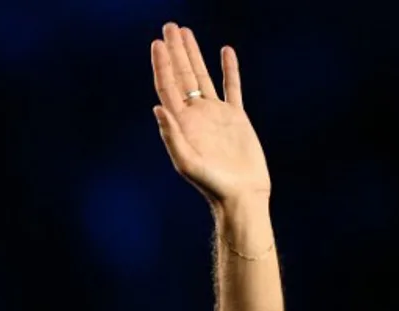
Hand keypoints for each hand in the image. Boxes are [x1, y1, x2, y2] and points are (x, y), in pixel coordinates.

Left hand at [150, 23, 270, 208]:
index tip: (157, 43)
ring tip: (186, 32)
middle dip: (174, 51)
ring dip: (194, 54)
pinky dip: (228, 69)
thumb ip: (171, 136)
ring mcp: (215, 114)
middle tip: (169, 27)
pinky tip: (224, 51)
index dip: (162, 64)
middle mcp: (195, 115)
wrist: (241, 195)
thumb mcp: (187, 163)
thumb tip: (157, 108)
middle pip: (182, 75)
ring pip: (202, 76)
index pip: (167, 87)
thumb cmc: (212, 185)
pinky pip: (231, 86)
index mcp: (181, 123)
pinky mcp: (236, 117)